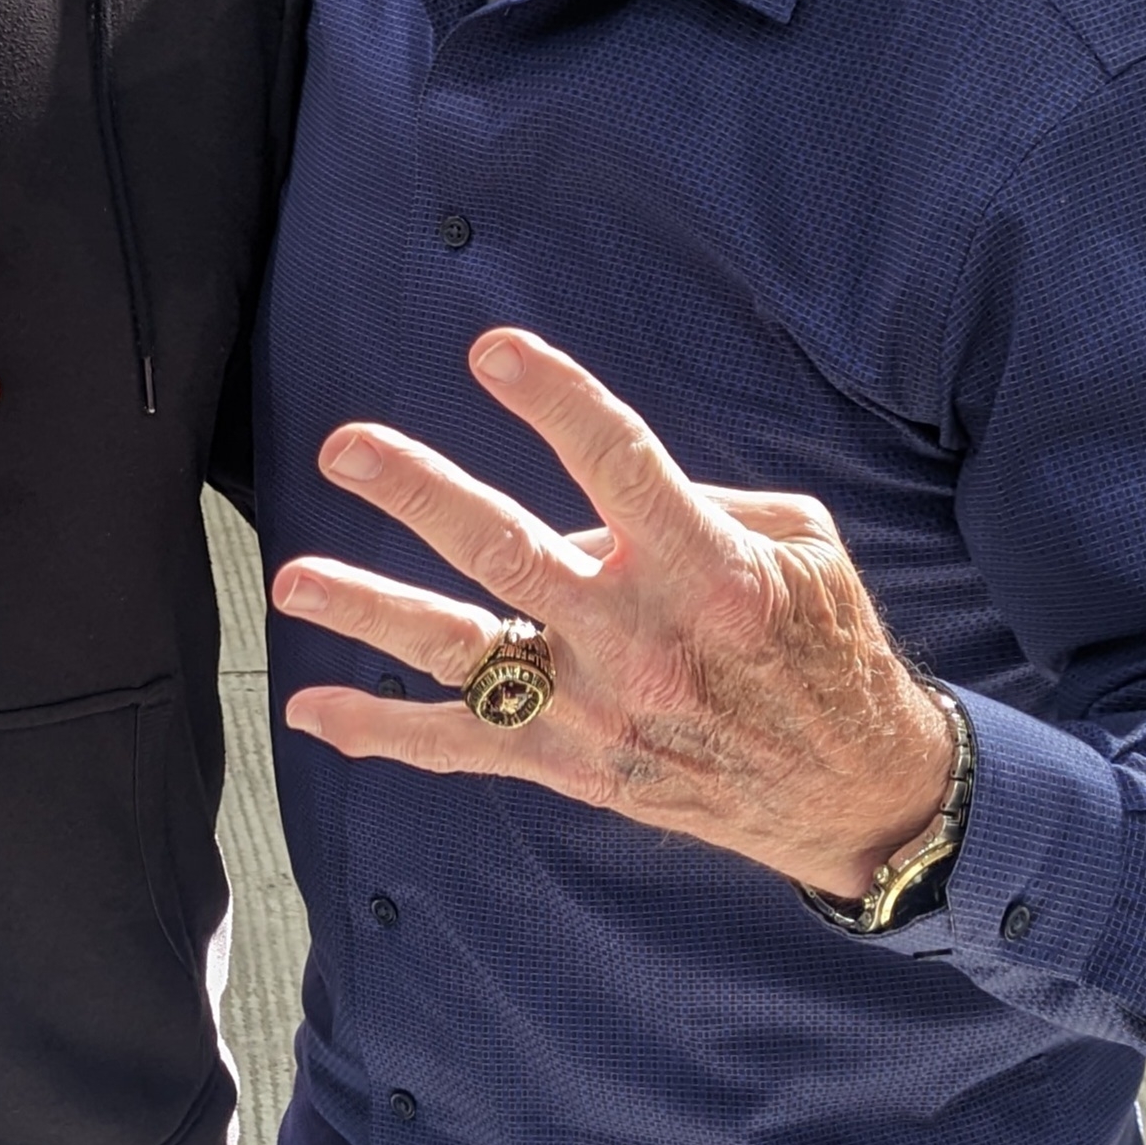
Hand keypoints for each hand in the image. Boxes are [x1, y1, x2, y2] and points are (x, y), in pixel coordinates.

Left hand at [271, 329, 949, 897]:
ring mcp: (597, 710)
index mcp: (709, 569)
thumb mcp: (800, 543)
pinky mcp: (572, 766)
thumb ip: (698, 501)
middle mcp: (641, 640)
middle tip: (343, 448)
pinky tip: (312, 705)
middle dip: (420, 495)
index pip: (621, 467)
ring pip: (465, 653)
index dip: (558, 403)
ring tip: (293, 579)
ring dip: (371, 612)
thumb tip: (591, 497)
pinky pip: (461, 748)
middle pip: (509, 554)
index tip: (493, 350)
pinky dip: (382, 730)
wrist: (852, 794)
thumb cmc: (823, 645)